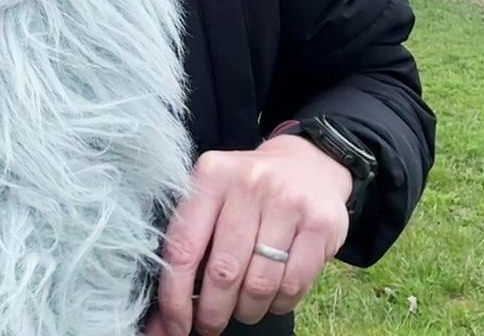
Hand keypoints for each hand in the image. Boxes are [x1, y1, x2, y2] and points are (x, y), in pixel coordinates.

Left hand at [144, 137, 351, 334]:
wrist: (308, 164)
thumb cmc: (247, 193)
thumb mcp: (213, 198)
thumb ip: (190, 245)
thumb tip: (163, 316)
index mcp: (211, 176)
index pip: (183, 248)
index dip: (175, 298)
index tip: (173, 326)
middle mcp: (248, 184)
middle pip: (223, 272)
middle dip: (213, 312)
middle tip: (209, 325)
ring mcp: (288, 202)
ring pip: (259, 284)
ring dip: (247, 310)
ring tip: (243, 309)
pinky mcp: (320, 224)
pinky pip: (294, 285)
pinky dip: (279, 303)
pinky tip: (272, 297)